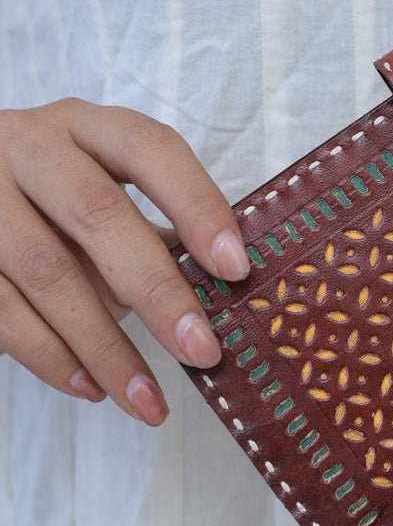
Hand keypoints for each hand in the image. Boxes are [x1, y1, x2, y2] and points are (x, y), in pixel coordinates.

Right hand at [0, 98, 250, 422]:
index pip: (149, 148)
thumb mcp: (97, 194)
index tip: (235, 267)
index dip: (196, 204)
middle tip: (201, 351)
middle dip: (156, 290)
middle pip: (97, 212)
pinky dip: (52, 358)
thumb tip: (221, 293)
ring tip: (148, 399)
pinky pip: (3, 311)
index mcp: (82, 126)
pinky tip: (92, 388)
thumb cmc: (47, 205)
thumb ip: (150, 231)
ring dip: (105, 346)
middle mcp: (27, 148)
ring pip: (48, 272)